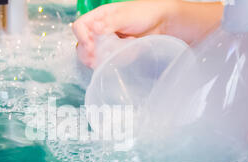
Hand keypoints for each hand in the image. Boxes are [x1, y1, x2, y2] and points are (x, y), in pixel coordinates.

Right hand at [72, 0, 222, 67]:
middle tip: (101, 56)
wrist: (167, 23)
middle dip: (90, 53)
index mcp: (100, 16)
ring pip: (94, 57)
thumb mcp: (126, 15)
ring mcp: (109, 43)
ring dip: (104, 57)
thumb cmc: (148, 13)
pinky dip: (117, 60)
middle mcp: (101, 30)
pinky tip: (130, 52)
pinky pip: (109, 62)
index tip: (92, 47)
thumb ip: (108, 23)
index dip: (83, 38)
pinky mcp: (118, 54)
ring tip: (122, 50)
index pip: (80, 27)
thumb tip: (93, 31)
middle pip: (83, 45)